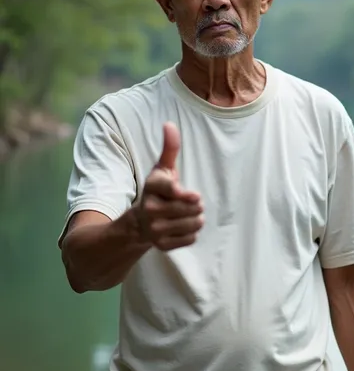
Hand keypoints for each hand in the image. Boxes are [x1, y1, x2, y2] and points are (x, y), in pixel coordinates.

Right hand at [137, 122, 203, 250]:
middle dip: (197, 205)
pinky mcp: (162, 245)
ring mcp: (155, 229)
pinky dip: (191, 233)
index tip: (194, 196)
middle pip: (192, 208)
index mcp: (152, 187)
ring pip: (194, 224)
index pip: (171, 190)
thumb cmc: (158, 191)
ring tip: (188, 214)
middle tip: (190, 202)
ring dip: (197, 219)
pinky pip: (191, 238)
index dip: (184, 194)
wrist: (139, 223)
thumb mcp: (162, 169)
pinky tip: (181, 227)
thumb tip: (169, 125)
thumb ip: (169, 148)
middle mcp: (150, 209)